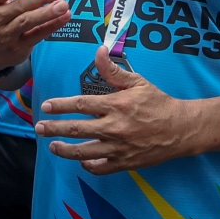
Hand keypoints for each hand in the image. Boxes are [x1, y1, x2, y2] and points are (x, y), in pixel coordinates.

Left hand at [36, 46, 197, 174]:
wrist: (180, 129)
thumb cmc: (158, 103)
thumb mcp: (137, 82)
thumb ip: (114, 70)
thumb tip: (99, 51)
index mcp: (116, 105)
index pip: (81, 105)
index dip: (61, 106)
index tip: (47, 107)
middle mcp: (114, 127)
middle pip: (77, 129)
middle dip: (55, 129)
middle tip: (39, 128)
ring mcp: (118, 148)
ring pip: (84, 152)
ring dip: (64, 150)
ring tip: (52, 146)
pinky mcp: (124, 163)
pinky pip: (100, 167)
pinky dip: (88, 165)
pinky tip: (80, 160)